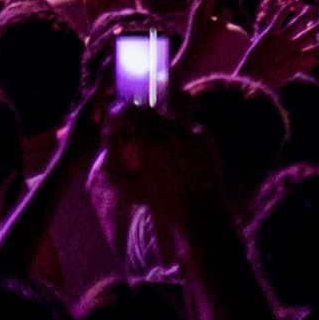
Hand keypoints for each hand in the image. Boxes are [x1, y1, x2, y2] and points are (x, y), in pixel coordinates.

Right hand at [98, 101, 225, 226]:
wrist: (197, 208)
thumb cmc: (159, 200)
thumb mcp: (127, 183)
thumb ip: (114, 155)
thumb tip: (113, 133)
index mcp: (148, 143)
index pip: (128, 111)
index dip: (118, 114)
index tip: (117, 122)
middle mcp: (170, 133)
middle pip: (147, 110)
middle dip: (137, 120)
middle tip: (136, 134)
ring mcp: (189, 132)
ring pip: (168, 118)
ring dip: (159, 129)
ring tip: (162, 153)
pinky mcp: (205, 136)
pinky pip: (187, 127)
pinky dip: (181, 136)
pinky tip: (181, 155)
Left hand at [237, 0, 318, 83]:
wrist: (251, 77)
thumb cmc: (272, 79)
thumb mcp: (291, 73)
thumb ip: (305, 65)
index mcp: (298, 59)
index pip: (318, 49)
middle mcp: (291, 47)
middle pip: (310, 33)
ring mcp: (280, 39)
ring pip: (296, 23)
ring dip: (305, 15)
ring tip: (312, 9)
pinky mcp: (269, 34)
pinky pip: (279, 19)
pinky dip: (285, 10)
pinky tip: (291, 4)